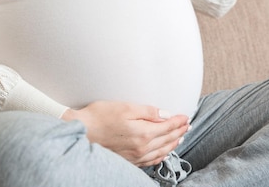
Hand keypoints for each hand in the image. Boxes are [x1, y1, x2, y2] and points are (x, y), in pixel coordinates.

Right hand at [61, 101, 189, 166]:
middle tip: (187, 125)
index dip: (179, 121)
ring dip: (173, 144)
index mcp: (143, 133)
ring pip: (161, 151)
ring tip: (180, 137)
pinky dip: (161, 155)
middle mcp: (142, 148)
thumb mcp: (125, 107)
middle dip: (179, 132)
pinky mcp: (128, 161)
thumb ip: (148, 111)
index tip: (186, 116)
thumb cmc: (99, 116)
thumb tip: (165, 114)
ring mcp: (135, 157)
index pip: (168, 127)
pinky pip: (150, 161)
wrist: (81, 131)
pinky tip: (163, 152)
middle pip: (167, 140)